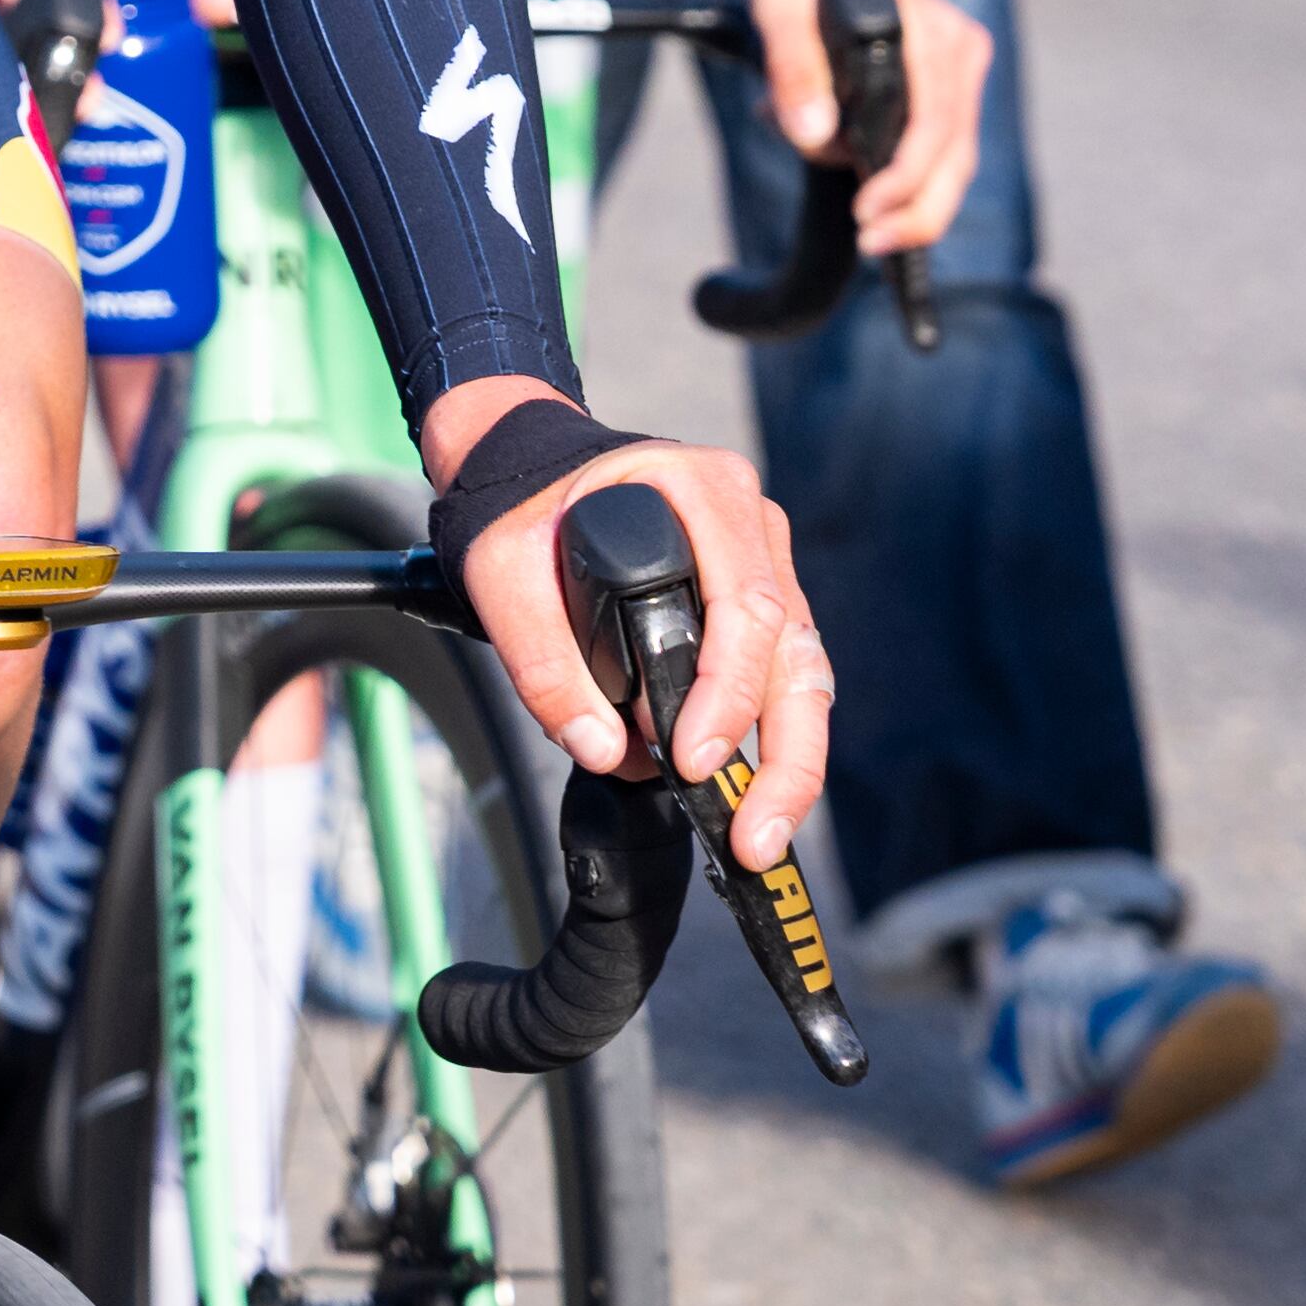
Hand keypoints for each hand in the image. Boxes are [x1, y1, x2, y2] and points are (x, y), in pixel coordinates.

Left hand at [428, 386, 828, 865]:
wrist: (530, 467)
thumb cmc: (522, 509)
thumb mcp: (501, 572)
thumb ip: (540, 659)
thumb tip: (602, 750)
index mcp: (701, 488)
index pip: (744, 601)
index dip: (728, 688)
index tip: (692, 757)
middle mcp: (750, 521)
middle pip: (793, 648)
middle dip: (784, 755)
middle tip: (753, 837)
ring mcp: (763, 559)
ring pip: (804, 671)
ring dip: (790, 762)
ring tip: (758, 838)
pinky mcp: (760, 597)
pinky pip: (784, 674)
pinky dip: (773, 738)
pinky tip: (752, 797)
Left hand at [740, 0, 988, 256]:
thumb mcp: (778, 6)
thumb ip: (792, 66)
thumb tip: (812, 133)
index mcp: (930, 31)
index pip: (933, 124)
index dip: (905, 178)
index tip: (865, 213)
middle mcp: (960, 50)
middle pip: (956, 154)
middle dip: (917, 211)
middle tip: (870, 244)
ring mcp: (963, 70)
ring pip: (956, 160)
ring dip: (915, 204)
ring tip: (867, 230)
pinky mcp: (954, 87)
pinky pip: (943, 147)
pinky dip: (909, 177)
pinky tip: (870, 193)